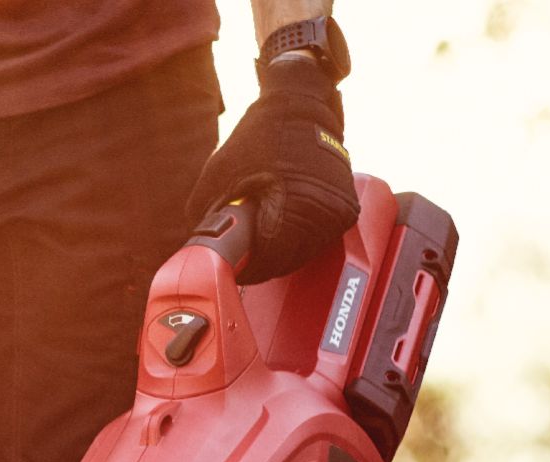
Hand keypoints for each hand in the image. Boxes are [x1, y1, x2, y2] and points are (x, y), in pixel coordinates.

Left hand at [185, 56, 358, 283]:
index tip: (235, 266)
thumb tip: (202, 242)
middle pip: (289, 260)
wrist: (301, 104)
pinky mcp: (346, 206)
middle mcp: (324, 212)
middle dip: (264, 262)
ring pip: (305, 253)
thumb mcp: (219, 172)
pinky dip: (300, 239)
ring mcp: (339, 210)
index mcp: (294, 206)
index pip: (272, 260)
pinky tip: (283, 229)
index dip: (250, 268)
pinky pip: (319, 238)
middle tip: (245, 257)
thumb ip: (206, 211)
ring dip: (283, 253)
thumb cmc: (260, 136)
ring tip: (262, 242)